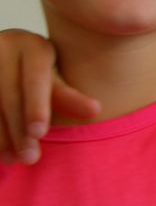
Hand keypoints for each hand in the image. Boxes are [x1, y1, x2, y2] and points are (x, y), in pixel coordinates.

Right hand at [0, 29, 100, 164]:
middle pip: (10, 94)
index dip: (36, 106)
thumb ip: (69, 96)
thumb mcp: (53, 79)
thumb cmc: (38, 72)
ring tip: (13, 160)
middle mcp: (4, 46)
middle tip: (30, 158)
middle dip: (19, 129)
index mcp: (32, 45)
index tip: (40, 133)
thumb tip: (96, 110)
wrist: (6, 58)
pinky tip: (0, 151)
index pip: (35, 79)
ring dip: (2, 136)